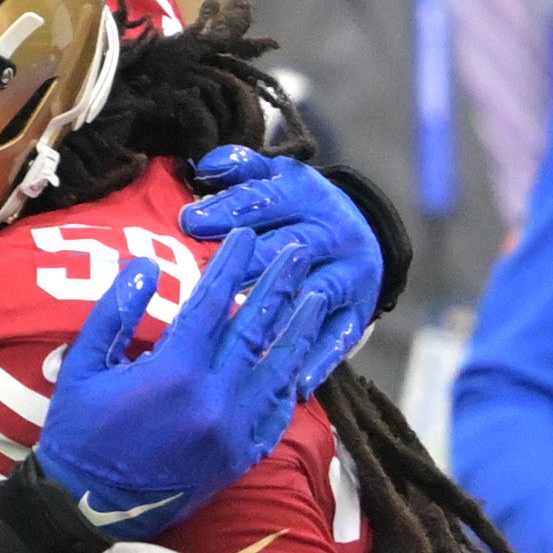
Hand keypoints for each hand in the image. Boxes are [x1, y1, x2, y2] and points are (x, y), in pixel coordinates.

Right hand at [32, 233, 354, 537]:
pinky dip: (289, 388)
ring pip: (277, 371)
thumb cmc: (78, 435)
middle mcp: (214, 399)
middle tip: (296, 252)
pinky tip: (300, 364)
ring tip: (315, 298)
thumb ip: (115, 313)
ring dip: (297, 331)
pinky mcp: (238, 460)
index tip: (245, 238)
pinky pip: (275, 417)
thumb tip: (145, 267)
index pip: (213, 304)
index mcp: (175, 372)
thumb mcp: (83, 366)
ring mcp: (232, 432)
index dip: (230, 266)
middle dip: (277, 286)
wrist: (85, 508)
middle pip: (255, 330)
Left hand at [183, 146, 387, 384]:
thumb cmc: (296, 210)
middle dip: (248, 262)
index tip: (189, 223)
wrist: (364, 237)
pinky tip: (293, 385)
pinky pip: (339, 340)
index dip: (227, 210)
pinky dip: (318, 362)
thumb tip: (204, 166)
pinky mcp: (357, 314)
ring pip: (313, 294)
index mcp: (305, 195)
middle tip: (206, 278)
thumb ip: (240, 170)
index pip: (263, 200)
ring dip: (281, 312)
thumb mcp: (276, 178)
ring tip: (244, 333)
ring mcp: (347, 276)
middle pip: (288, 247)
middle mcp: (331, 233)